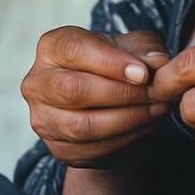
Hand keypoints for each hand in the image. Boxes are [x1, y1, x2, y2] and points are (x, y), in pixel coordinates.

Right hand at [21, 26, 169, 167]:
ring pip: (82, 125)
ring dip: (126, 119)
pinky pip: (91, 148)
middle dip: (121, 93)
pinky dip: (124, 139)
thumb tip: (157, 63)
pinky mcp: (56, 148)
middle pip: (74, 90)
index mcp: (52, 46)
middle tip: (155, 93)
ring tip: (155, 109)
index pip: (75, 50)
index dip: (111, 63)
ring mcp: (43, 118)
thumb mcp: (132, 45)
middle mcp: (37, 82)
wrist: (105, 100)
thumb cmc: (115, 62)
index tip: (143, 73)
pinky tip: (144, 125)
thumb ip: (145, 50)